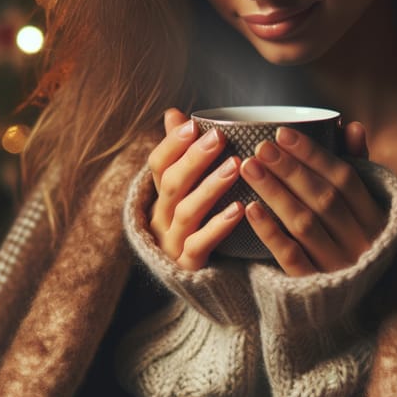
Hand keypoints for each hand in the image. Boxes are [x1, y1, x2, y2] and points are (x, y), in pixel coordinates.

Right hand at [148, 108, 243, 269]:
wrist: (200, 284)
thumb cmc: (195, 224)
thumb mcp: (185, 190)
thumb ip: (181, 154)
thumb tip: (173, 113)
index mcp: (160, 196)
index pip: (158, 164)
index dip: (172, 144)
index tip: (193, 125)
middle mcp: (160, 218)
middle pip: (171, 184)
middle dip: (194, 159)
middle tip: (219, 138)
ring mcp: (172, 243)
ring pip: (186, 211)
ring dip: (210, 187)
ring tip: (234, 167)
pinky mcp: (188, 267)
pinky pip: (199, 245)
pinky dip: (218, 226)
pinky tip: (239, 208)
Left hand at [240, 122, 384, 275]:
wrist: (361, 307)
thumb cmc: (360, 240)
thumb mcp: (368, 206)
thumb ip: (358, 166)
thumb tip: (351, 125)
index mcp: (376, 217)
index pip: (345, 178)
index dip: (314, 155)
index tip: (282, 133)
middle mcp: (361, 242)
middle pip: (323, 199)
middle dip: (290, 169)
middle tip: (260, 147)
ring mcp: (338, 267)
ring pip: (304, 224)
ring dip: (275, 192)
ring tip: (249, 167)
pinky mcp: (313, 288)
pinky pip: (291, 257)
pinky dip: (270, 232)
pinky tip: (250, 208)